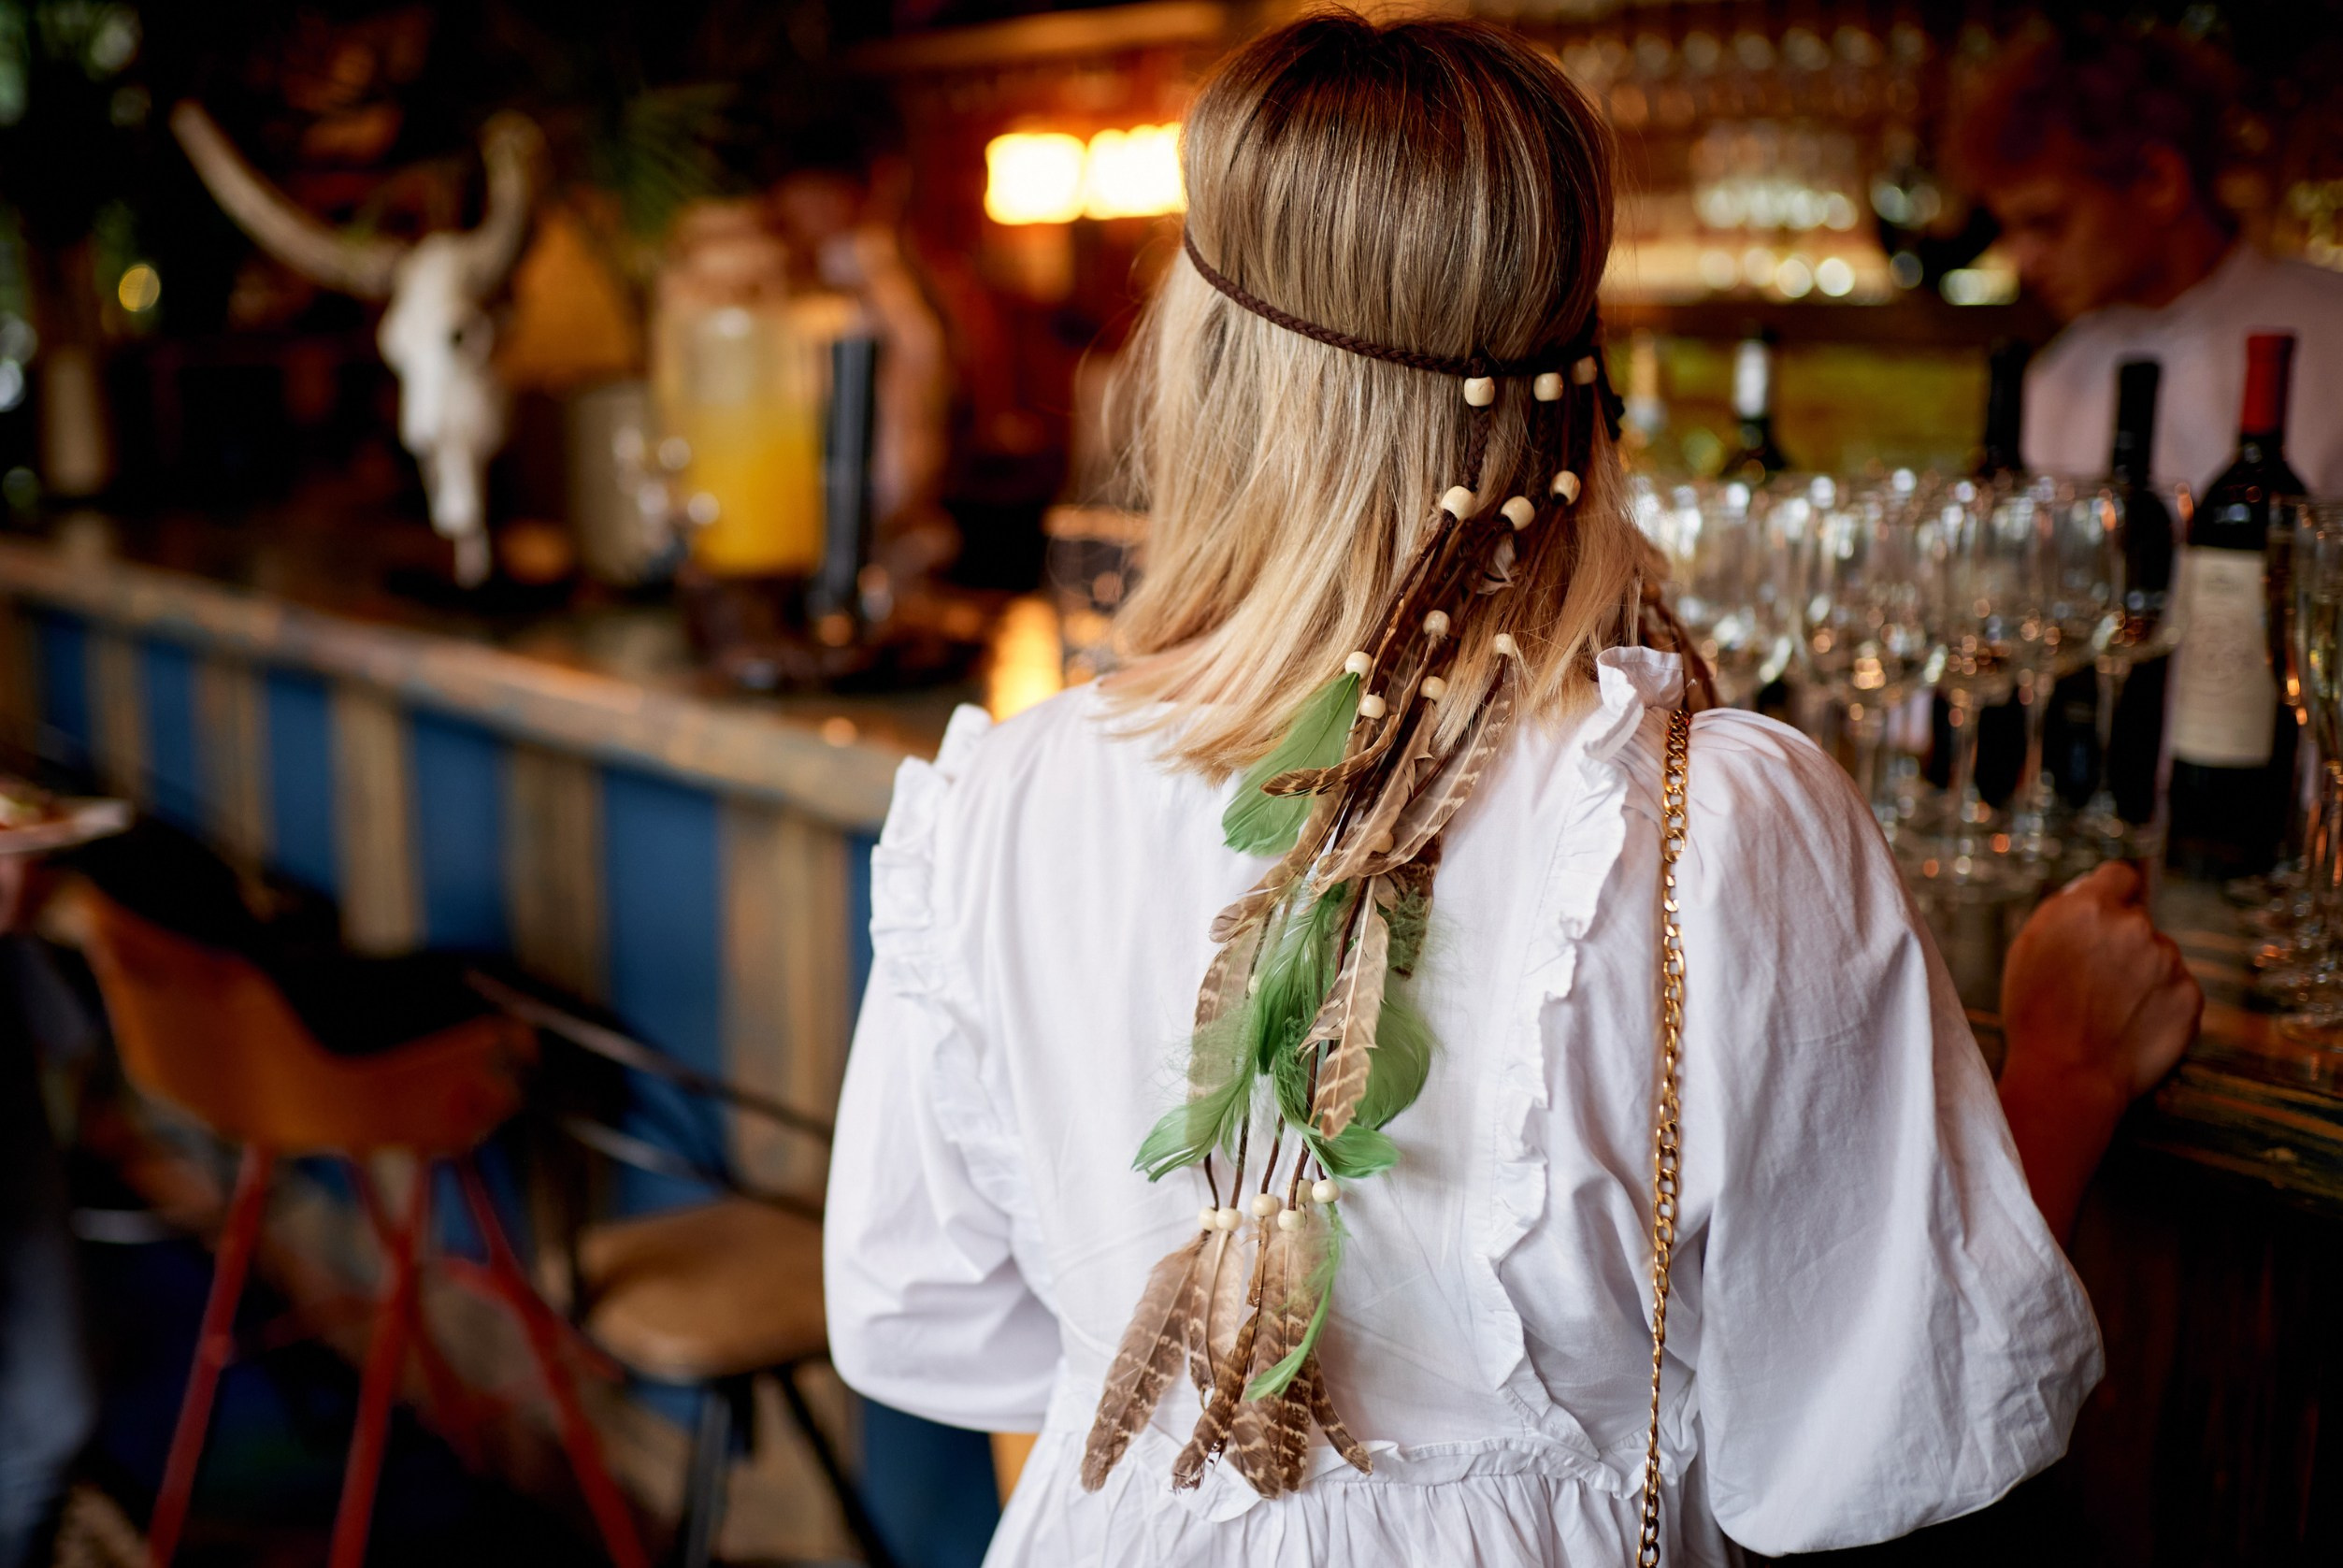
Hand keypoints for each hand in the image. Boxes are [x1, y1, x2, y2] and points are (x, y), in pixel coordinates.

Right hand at [2001, 861, 2202, 1103]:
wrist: (2068, 1074)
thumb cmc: (2037, 1014)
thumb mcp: (2027, 946)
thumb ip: (2063, 912)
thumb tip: (2087, 893)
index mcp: (2091, 907)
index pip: (2120, 876)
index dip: (2112, 895)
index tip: (2107, 914)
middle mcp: (2136, 926)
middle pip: (2138, 922)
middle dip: (2121, 944)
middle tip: (2095, 981)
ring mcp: (2169, 962)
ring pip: (2159, 957)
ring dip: (2142, 975)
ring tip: (2110, 1011)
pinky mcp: (2191, 997)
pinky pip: (2177, 990)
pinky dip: (2160, 1004)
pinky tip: (2131, 1025)